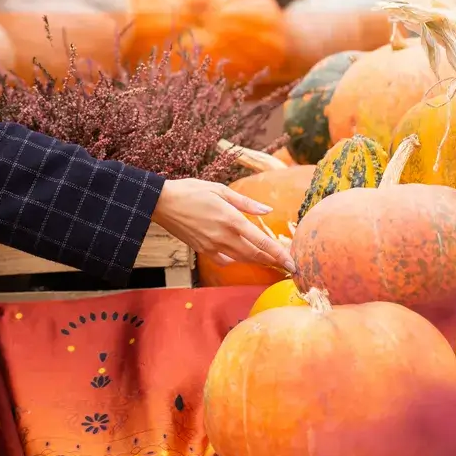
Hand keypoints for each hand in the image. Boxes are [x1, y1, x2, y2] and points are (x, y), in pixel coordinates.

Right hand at [151, 178, 295, 273]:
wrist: (162, 203)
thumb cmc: (191, 191)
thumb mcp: (220, 190)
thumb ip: (246, 203)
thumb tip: (267, 211)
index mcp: (231, 220)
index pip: (262, 243)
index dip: (280, 255)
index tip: (293, 264)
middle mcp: (224, 237)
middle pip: (255, 255)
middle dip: (273, 261)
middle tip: (288, 266)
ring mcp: (212, 246)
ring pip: (242, 259)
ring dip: (257, 261)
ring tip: (271, 262)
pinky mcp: (202, 250)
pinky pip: (225, 260)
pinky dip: (236, 260)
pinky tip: (240, 255)